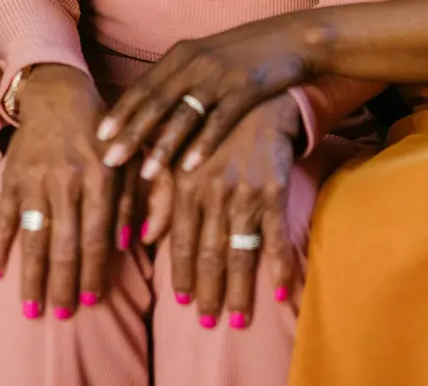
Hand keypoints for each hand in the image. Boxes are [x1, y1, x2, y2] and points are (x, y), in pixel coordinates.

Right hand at [0, 64, 144, 318]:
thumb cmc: (103, 128)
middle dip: (62, 283)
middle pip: (64, 242)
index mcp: (101, 175)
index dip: (93, 270)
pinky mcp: (13, 174)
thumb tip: (133, 241)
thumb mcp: (130, 155)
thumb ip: (137, 197)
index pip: (96, 234)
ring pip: (33, 235)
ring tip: (31, 306)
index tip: (90, 300)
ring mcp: (37, 177)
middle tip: (60, 314)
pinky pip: (2, 214)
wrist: (59, 92)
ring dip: (32, 274)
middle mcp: (68, 178)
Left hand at [97, 16, 309, 176]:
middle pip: (156, 102)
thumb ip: (180, 79)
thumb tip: (151, 111)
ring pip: (185, 115)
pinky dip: (203, 145)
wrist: (292, 38)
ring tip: (146, 173)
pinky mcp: (246, 90)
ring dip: (163, 145)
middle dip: (131, 133)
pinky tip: (190, 166)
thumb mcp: (207, 58)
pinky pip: (220, 122)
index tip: (100, 136)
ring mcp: (220, 76)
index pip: (143, 86)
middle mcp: (196, 62)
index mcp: (181, 54)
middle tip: (109, 160)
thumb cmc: (245, 53)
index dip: (122, 111)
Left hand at [141, 95, 300, 326]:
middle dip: (208, 292)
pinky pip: (277, 236)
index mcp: (187, 184)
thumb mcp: (180, 158)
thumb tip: (143, 237)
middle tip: (208, 322)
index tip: (181, 302)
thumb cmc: (214, 133)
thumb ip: (161, 197)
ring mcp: (245, 193)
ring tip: (239, 319)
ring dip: (240, 290)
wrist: (258, 105)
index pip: (180, 241)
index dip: (181, 274)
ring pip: (240, 253)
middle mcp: (214, 192)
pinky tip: (284, 290)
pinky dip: (280, 265)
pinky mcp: (274, 190)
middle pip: (209, 254)